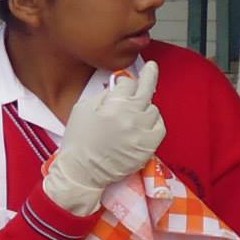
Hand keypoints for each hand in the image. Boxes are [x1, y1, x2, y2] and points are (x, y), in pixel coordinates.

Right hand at [43, 60, 165, 215]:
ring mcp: (143, 131)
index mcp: (115, 105)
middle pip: (147, 88)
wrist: (83, 172)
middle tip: (152, 67)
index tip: (123, 81)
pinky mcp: (149, 146)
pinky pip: (160, 126)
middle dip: (149, 74)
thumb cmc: (79, 140)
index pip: (128, 83)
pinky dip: (154, 122)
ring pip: (153, 108)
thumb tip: (116, 87)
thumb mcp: (82, 109)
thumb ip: (102, 95)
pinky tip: (145, 123)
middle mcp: (133, 116)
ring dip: (145, 106)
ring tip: (134, 112)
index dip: (124, 81)